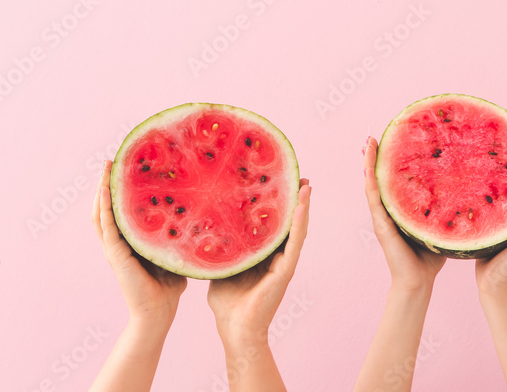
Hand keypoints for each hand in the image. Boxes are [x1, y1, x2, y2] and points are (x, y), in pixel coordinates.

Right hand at [93, 161, 186, 326]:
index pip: (125, 209)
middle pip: (109, 206)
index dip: (124, 189)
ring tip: (105, 167)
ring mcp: (116, 249)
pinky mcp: (116, 255)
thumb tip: (205, 214)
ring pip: (102, 213)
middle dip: (109, 182)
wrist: (159, 313)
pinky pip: (107, 227)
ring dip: (102, 189)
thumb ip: (182, 235)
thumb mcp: (177, 252)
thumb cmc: (170, 286)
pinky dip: (105, 207)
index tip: (131, 166)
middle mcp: (121, 242)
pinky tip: (104, 190)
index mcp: (133, 240)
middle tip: (114, 159)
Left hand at [207, 178, 311, 344]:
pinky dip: (299, 223)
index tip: (277, 181)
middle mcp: (277, 256)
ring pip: (296, 228)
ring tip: (305, 185)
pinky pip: (294, 242)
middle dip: (294, 199)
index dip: (276, 202)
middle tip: (298, 176)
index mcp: (263, 254)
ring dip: (302, 206)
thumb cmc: (227, 304)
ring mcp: (283, 262)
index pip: (272, 223)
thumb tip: (201, 227)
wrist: (235, 330)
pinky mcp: (285, 270)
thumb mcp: (221, 267)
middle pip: (288, 222)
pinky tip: (301, 206)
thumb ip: (219, 249)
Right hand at [363, 137, 444, 290]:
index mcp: (402, 210)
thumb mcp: (440, 226)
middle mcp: (390, 211)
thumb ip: (446, 211)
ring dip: (370, 162)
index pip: (396, 180)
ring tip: (368, 142)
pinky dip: (371, 181)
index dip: (394, 161)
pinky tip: (368, 167)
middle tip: (375, 135)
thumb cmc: (431, 258)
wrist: (418, 282)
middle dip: (378, 156)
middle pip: (382, 178)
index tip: (396, 140)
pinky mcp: (382, 225)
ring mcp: (383, 217)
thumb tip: (469, 193)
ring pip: (374, 183)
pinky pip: (374, 199)